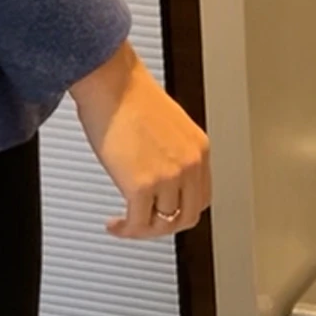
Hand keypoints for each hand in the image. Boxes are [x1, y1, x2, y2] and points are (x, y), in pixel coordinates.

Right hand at [69, 42, 210, 238]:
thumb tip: (158, 175)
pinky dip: (125, 230)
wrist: (113, 84)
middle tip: (143, 225)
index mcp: (199, 149)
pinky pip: (138, 224)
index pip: (202, 197)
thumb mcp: (169, 127)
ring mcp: (169, 176)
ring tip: (124, 223)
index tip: (163, 211)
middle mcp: (190, 164)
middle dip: (164, 227)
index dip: (181, 210)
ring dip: (141, 230)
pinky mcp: (142, 185)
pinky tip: (115, 223)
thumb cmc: (130, 97)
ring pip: (163, 224)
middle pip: (188, 216)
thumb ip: (172, 154)